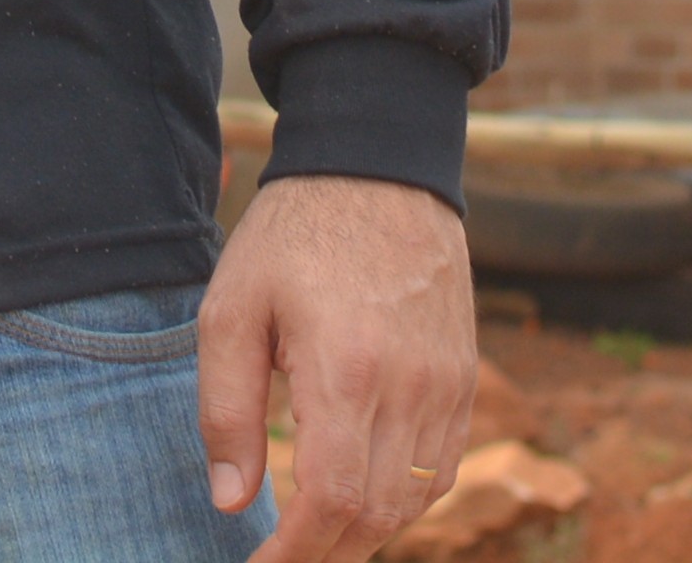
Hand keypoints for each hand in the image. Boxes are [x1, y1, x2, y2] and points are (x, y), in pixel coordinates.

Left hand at [202, 171, 476, 562]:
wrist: (378, 168)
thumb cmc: (293, 234)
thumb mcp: (232, 309)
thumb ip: (227, 409)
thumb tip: (231, 499)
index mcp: (346, 371)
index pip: (331, 503)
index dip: (295, 554)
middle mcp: (410, 389)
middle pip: (377, 517)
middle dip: (326, 554)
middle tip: (280, 558)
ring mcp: (448, 387)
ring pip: (416, 502)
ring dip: (364, 533)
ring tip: (314, 536)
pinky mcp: (465, 380)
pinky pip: (444, 469)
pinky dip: (405, 500)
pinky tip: (363, 497)